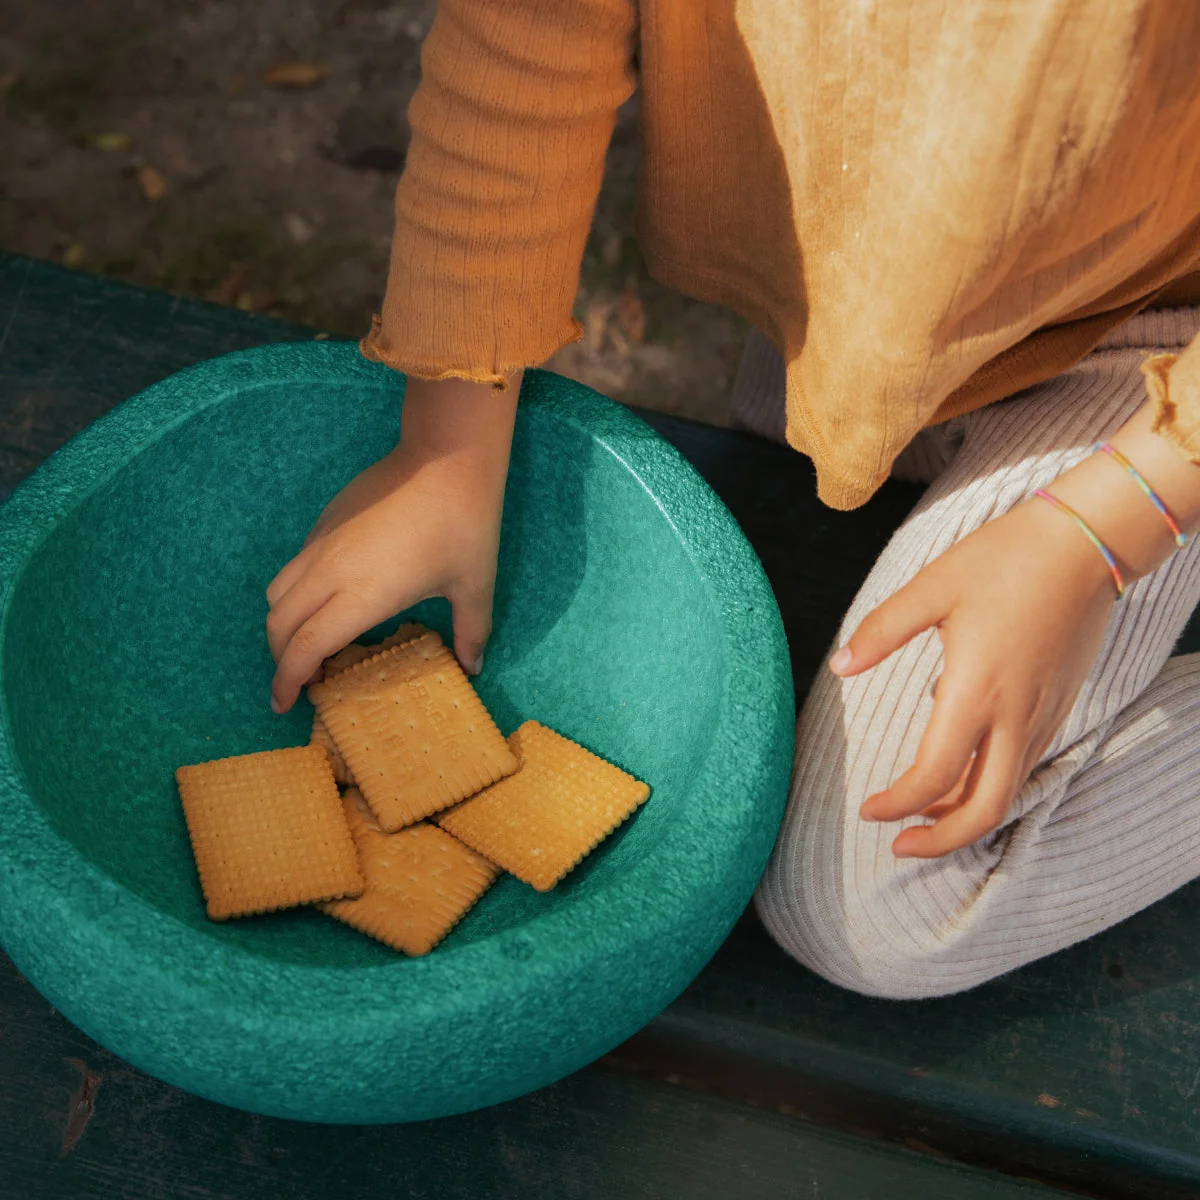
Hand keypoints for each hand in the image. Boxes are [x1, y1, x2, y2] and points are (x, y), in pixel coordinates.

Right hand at [264, 373, 518, 713]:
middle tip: (300, 680)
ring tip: (308, 642)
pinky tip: (326, 600)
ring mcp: (321, 544)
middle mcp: (329, 573)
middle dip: (280, 659)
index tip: (284, 703)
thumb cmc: (462, 524)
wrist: (445, 459)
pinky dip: (294, 595)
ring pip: (277, 593)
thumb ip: (471, 632)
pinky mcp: (324, 522)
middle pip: (278, 625)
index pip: (305, 649)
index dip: (287, 681)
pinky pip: (293, 568)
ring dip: (282, 626)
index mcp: (361, 597)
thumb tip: (473, 667)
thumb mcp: (474, 586)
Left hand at [829, 496, 1117, 857]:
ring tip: (919, 816)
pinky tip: (959, 771)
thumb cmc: (1002, 560)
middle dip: (941, 839)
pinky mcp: (1058, 706)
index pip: (935, 775)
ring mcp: (1043, 714)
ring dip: (963, 815)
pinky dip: (989, 786)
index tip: (867, 810)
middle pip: (985, 809)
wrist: (1084, 544)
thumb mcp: (931, 587)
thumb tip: (839, 667)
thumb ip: (882, 631)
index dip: (898, 804)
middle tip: (898, 847)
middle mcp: (1016, 714)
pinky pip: (1024, 766)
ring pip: (1007, 792)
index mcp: (977, 690)